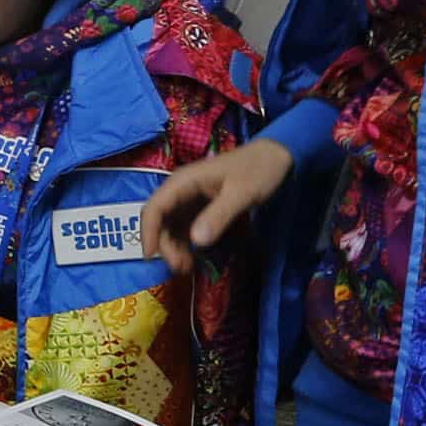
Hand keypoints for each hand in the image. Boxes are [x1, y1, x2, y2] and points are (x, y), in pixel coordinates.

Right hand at [139, 139, 294, 274]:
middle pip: (160, 220)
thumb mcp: (242, 193)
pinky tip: (193, 258)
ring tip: (188, 267)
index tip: (152, 257)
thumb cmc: (259, 170)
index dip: (149, 233)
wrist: (276, 157)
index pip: (155, 207)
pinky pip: (184, 228)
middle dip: (165, 245)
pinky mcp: (200, 207)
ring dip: (173, 247)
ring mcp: (190, 199)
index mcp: (184, 182)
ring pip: (170, 226)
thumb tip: (196, 242)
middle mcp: (181, 190)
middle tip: (181, 267)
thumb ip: (219, 216)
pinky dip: (185, 244)